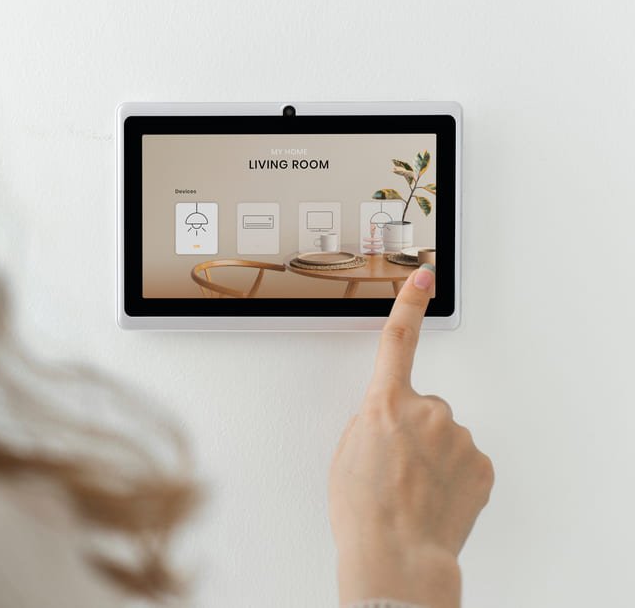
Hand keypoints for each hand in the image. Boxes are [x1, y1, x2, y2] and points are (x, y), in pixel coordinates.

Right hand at [329, 265, 493, 607]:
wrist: (397, 553)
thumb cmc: (363, 510)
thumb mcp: (346, 453)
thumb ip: (371, 421)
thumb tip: (392, 420)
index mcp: (384, 404)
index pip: (397, 340)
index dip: (409, 303)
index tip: (423, 276)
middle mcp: (427, 411)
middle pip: (422, 407)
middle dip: (412, 430)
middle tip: (394, 467)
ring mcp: (458, 437)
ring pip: (445, 437)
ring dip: (432, 456)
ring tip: (412, 489)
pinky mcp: (481, 464)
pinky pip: (464, 460)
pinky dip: (452, 476)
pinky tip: (435, 497)